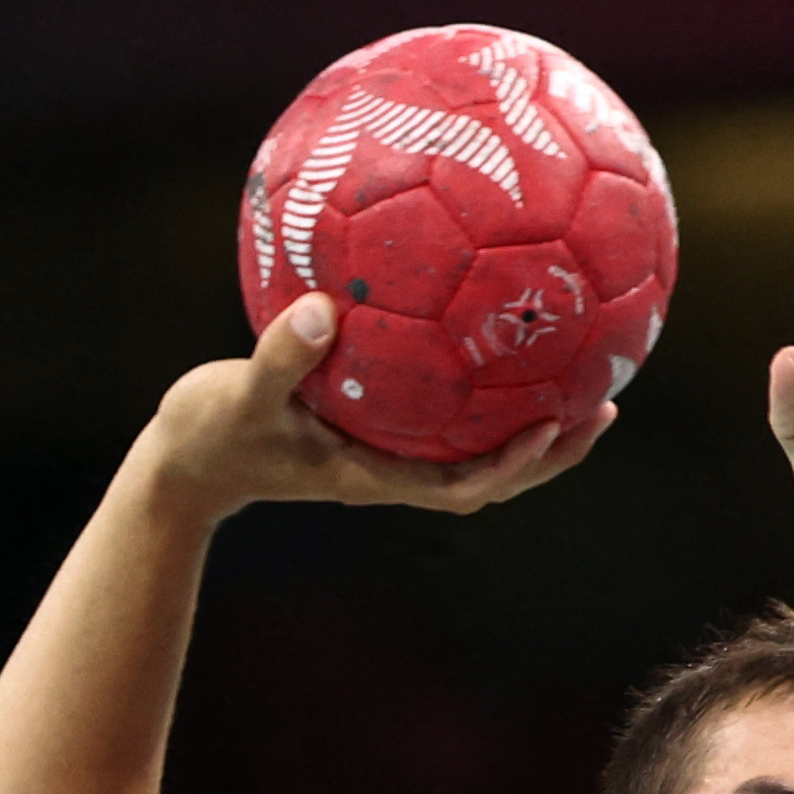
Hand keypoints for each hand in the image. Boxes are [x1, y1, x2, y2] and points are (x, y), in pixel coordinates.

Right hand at [137, 293, 612, 520]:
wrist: (188, 461)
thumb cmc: (211, 433)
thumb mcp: (238, 396)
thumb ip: (280, 357)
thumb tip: (323, 310)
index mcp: (374, 474)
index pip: (463, 483)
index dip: (514, 463)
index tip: (554, 425)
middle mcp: (392, 467)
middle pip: (492, 473)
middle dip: (552, 448)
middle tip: (606, 401)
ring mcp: (385, 451)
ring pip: (474, 443)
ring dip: (529, 418)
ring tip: (580, 371)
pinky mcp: (372, 427)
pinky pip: (440, 408)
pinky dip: (475, 382)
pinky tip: (489, 327)